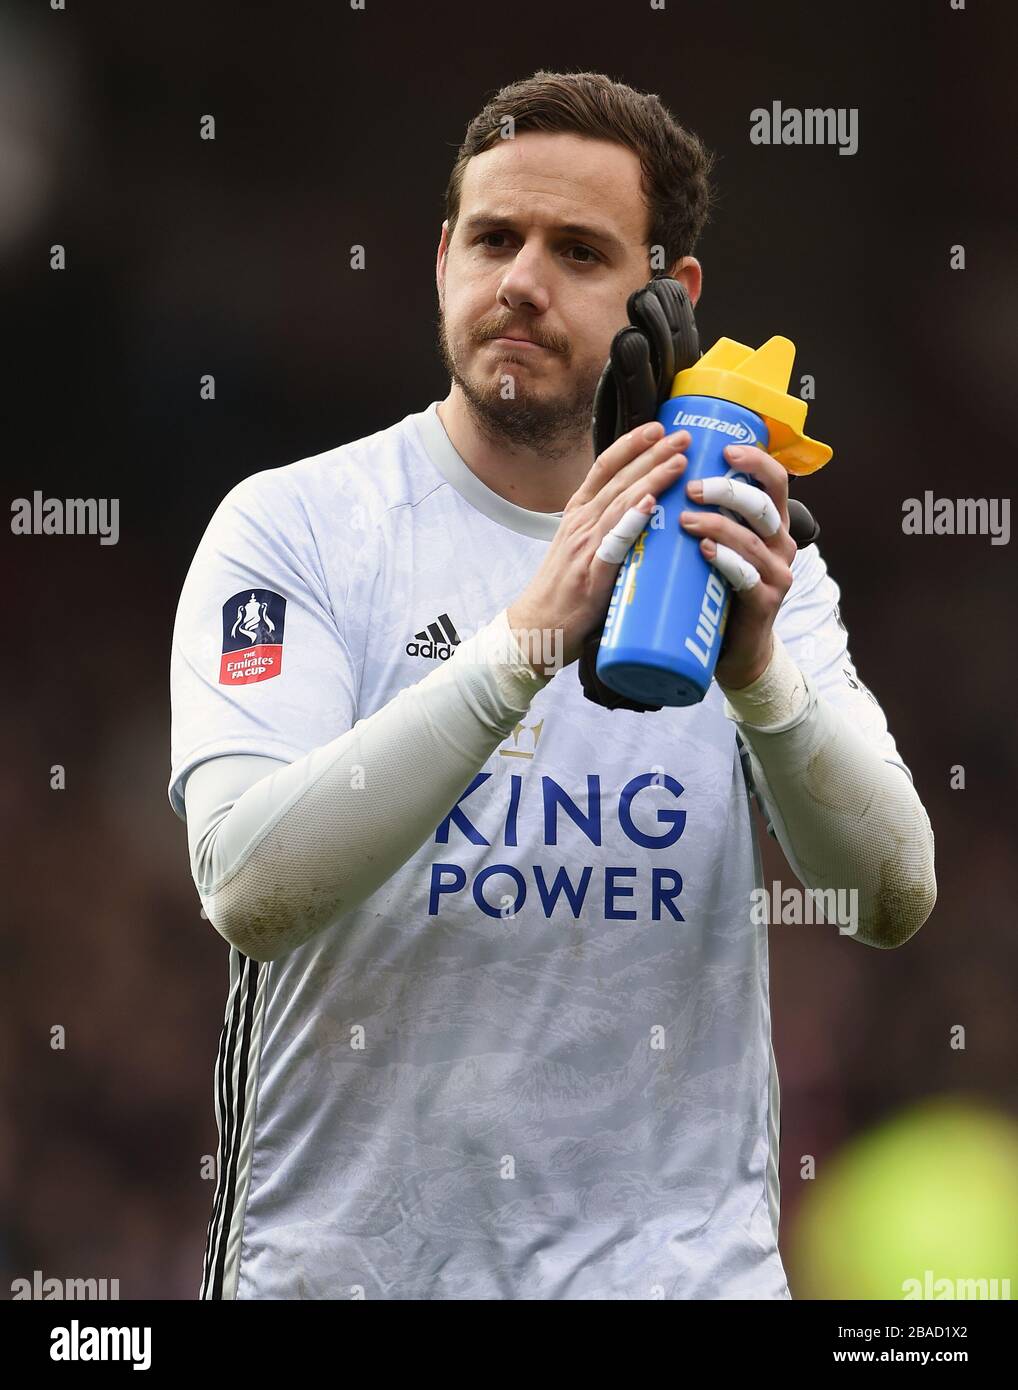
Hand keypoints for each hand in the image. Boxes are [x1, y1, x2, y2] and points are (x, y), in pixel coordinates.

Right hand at [507, 422, 690, 676]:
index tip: (657, 427)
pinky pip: (614, 542)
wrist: (536, 628)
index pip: (604, 467)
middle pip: (618, 478)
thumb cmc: (564, 592)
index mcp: (578, 514)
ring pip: (620, 502)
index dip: (631, 444)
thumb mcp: (583, 548)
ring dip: (651, 478)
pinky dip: (631, 519)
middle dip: (652, 453)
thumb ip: (609, 528)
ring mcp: (585, 546)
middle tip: (683, 434)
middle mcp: (581, 523)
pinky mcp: (591, 573)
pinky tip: (648, 503)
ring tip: (679, 459)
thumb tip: (644, 512)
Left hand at [679, 442, 796, 689]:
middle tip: (691, 487)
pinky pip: (747, 576)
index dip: (755, 460)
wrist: (734, 648)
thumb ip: (706, 514)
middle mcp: (781, 544)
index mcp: (771, 523)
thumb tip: (664, 473)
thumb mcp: (718, 544)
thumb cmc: (717, 587)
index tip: (725, 449)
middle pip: (764, 505)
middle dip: (728, 490)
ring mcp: (777, 574)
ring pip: (752, 539)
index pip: (776, 481)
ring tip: (684, 518)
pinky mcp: (766, 602)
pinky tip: (704, 551)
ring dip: (717, 524)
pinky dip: (725, 560)